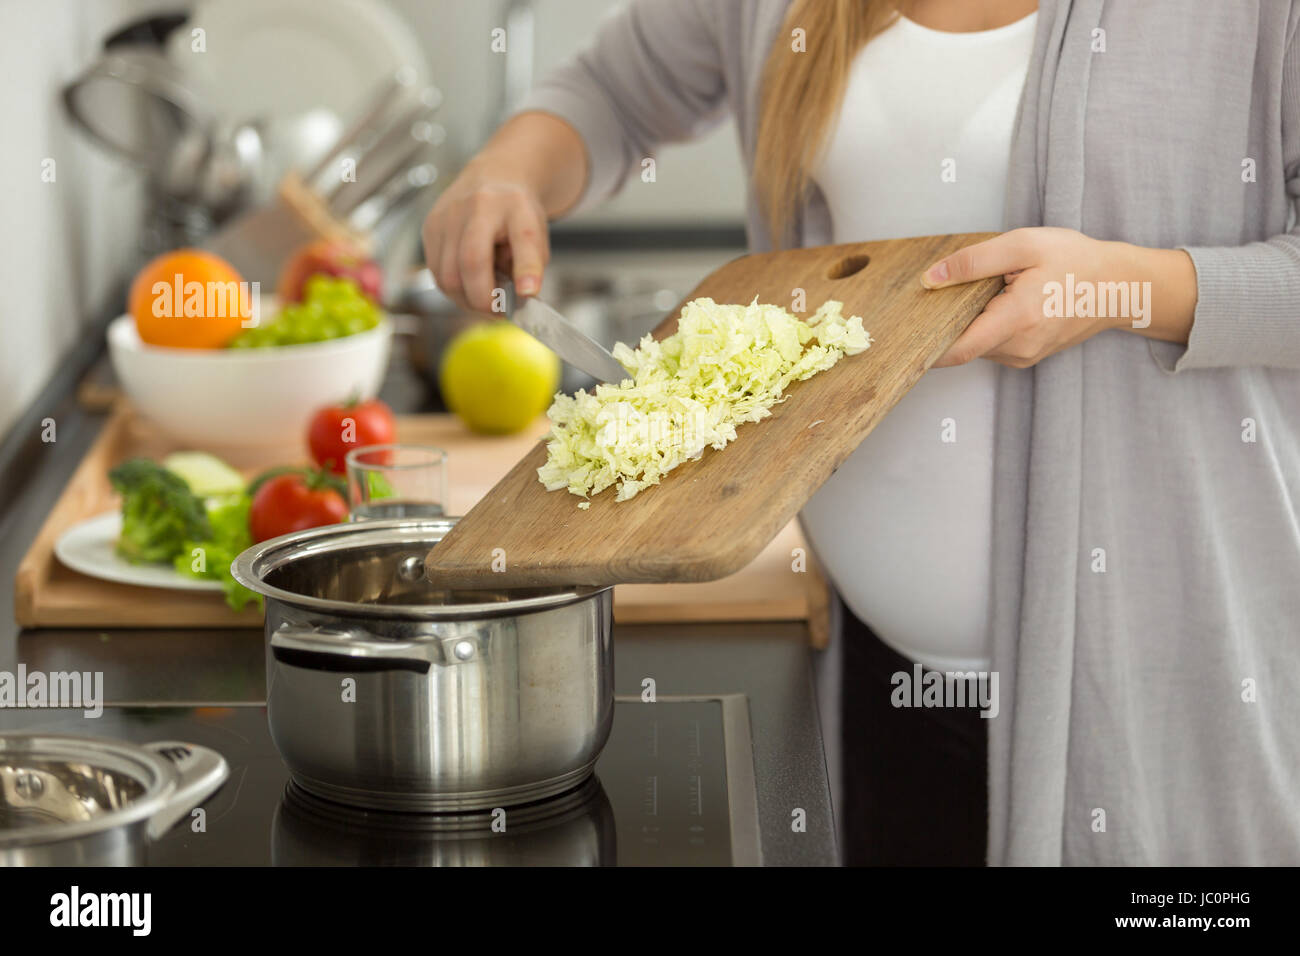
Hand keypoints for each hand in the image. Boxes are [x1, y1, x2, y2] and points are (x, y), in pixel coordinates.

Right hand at [421, 167, 549, 313]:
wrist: (492, 179)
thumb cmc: (515, 214)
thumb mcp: (536, 235)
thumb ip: (532, 266)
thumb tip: (522, 297)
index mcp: (513, 205)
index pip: (523, 237)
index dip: (526, 268)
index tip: (529, 294)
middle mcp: (476, 205)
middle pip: (471, 263)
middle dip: (484, 300)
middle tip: (499, 312)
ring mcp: (447, 215)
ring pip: (447, 276)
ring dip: (466, 299)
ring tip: (484, 297)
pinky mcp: (429, 228)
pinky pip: (436, 273)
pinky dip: (453, 289)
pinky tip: (467, 284)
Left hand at [920, 227, 1195, 367]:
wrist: (1120, 286)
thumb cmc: (1076, 261)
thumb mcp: (1024, 246)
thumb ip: (973, 262)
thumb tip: (931, 278)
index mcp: (1016, 322)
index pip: (955, 350)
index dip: (923, 346)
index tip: (900, 336)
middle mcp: (1018, 349)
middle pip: (961, 345)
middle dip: (945, 322)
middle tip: (938, 292)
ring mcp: (1023, 356)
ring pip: (976, 345)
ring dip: (968, 322)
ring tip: (979, 289)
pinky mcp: (1027, 355)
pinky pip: (992, 344)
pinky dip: (984, 325)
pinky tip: (996, 300)